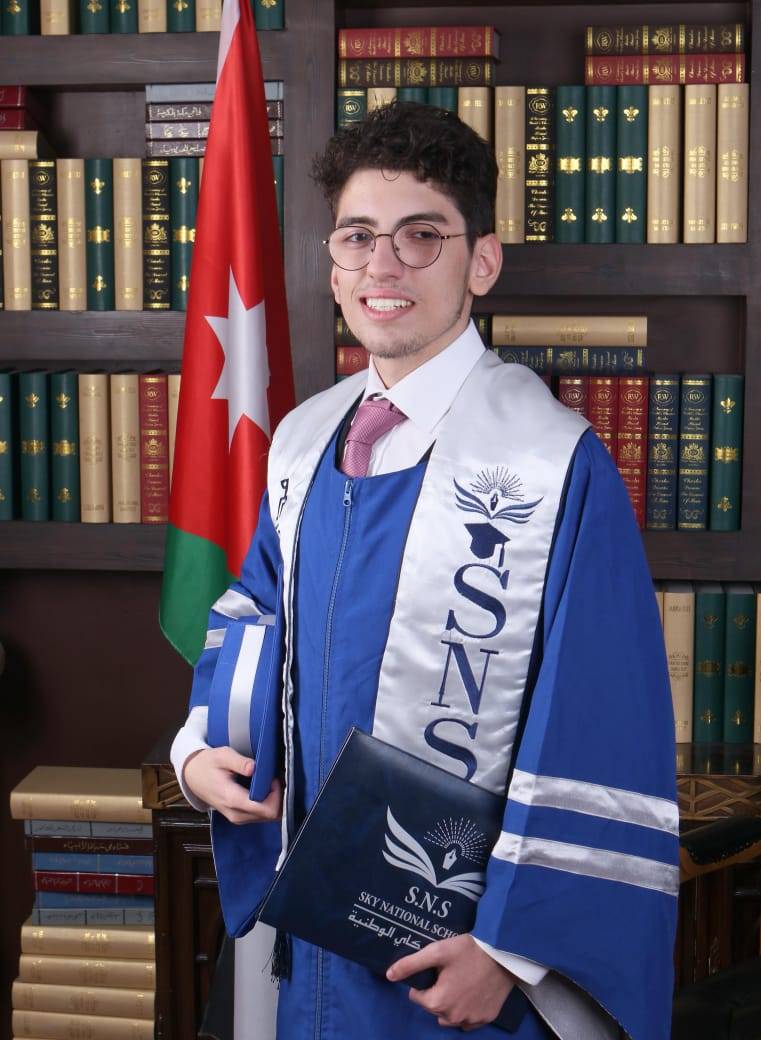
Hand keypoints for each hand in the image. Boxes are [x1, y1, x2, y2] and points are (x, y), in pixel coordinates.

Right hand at [183, 746, 282, 824]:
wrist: (192, 776)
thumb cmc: (208, 763)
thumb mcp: (222, 755)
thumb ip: (239, 762)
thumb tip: (254, 768)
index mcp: (232, 799)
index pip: (266, 809)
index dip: (277, 794)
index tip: (273, 778)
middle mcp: (236, 814)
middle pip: (269, 816)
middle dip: (278, 798)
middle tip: (275, 778)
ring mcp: (237, 818)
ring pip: (266, 818)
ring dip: (274, 802)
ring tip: (270, 782)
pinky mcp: (239, 818)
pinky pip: (259, 816)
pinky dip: (267, 804)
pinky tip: (265, 789)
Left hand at [386, 934, 513, 1031]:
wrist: (503, 954)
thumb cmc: (468, 950)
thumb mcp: (437, 952)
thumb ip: (411, 964)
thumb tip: (389, 975)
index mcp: (438, 1002)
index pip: (417, 997)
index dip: (424, 981)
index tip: (435, 969)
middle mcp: (453, 1017)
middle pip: (434, 1007)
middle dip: (436, 992)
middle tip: (448, 972)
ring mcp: (471, 1020)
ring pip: (449, 1017)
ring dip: (449, 1004)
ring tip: (459, 982)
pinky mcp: (486, 1018)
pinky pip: (468, 1020)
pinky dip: (466, 1010)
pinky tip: (471, 992)